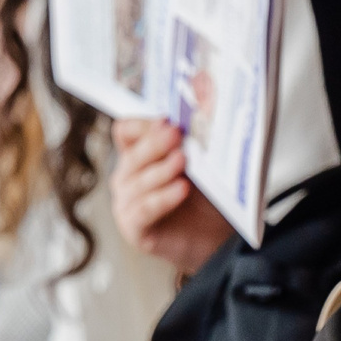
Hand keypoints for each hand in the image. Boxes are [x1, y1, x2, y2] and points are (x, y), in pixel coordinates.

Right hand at [110, 118, 232, 274]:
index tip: (167, 120)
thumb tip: (203, 104)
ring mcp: (126, 204)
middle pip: (131, 156)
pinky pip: (143, 210)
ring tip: (182, 161)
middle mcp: (126, 178)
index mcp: (137, 156)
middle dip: (155, 144)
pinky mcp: (134, 229)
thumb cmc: (204, 196)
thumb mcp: (200, 162)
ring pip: (137, 183)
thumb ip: (194, 138)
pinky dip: (163, 198)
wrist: (214, 236)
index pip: (125, 132)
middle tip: (176, 134)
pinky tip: (181, 189)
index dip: (142, 125)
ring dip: (161, 170)